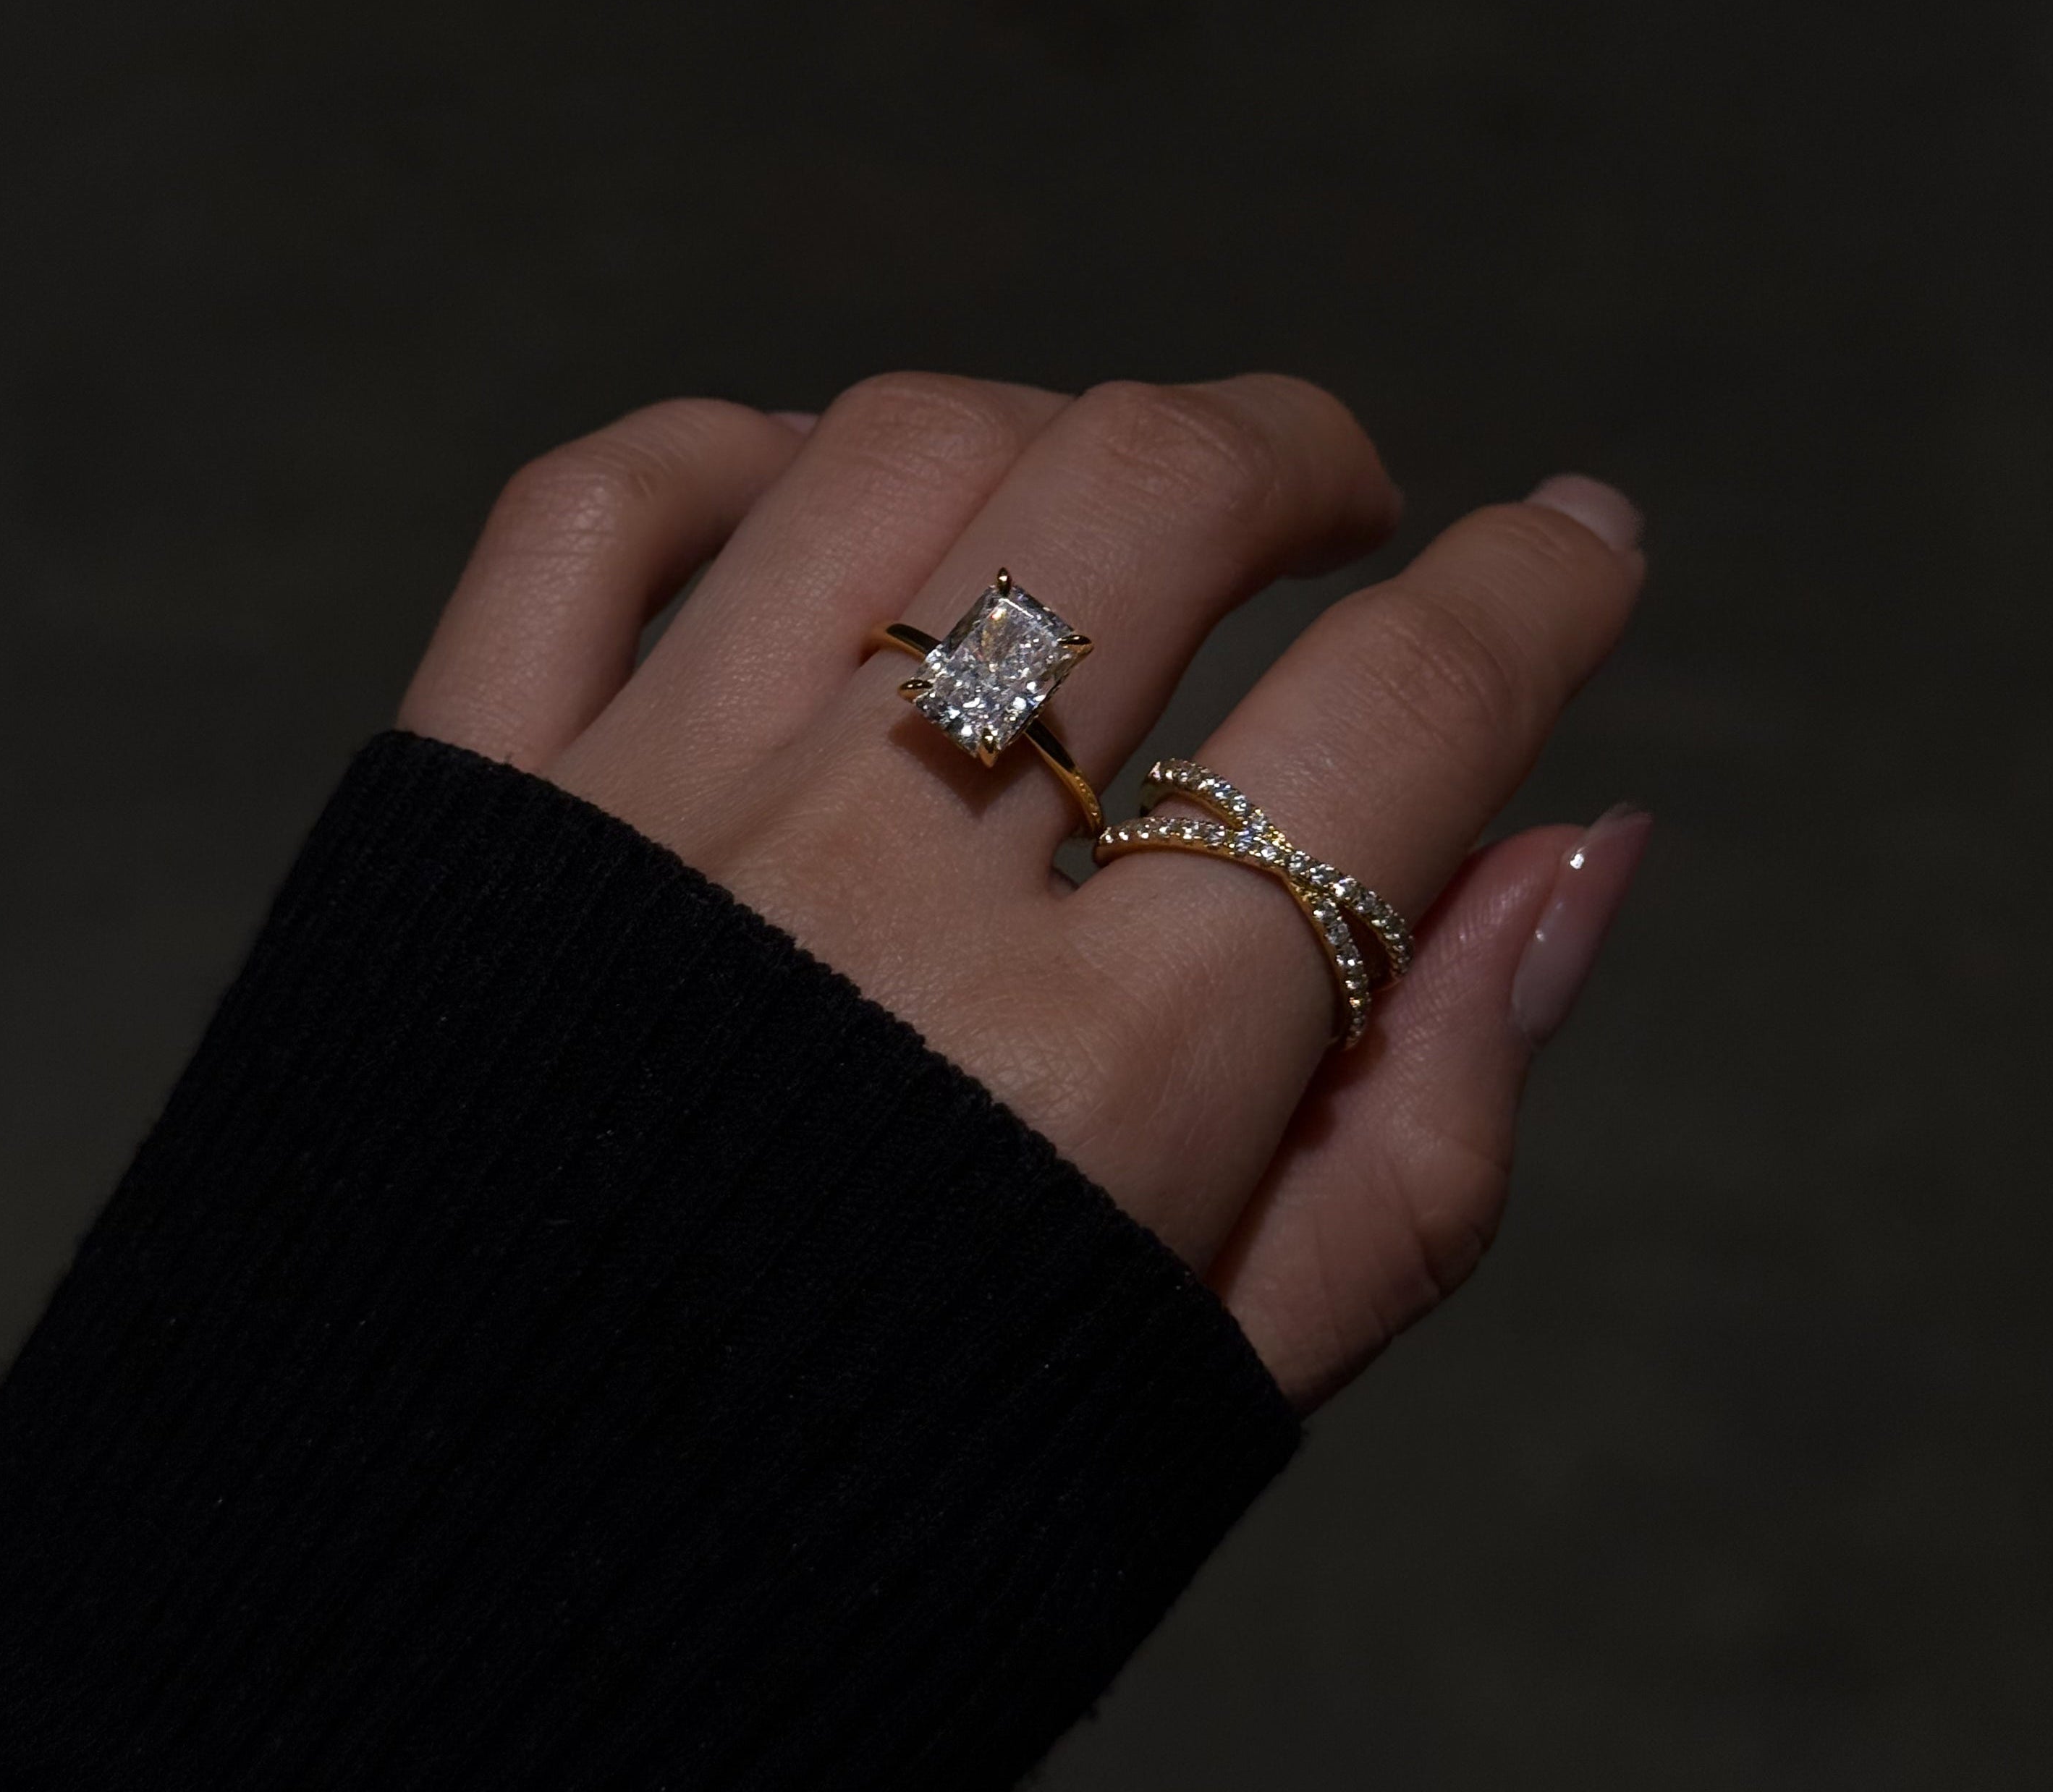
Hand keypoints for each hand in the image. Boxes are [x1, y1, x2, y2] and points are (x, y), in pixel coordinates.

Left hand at [398, 375, 1647, 1407]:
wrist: (467, 1611)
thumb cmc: (882, 1505)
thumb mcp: (1216, 1370)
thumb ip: (1430, 1119)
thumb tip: (1585, 845)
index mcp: (1101, 1078)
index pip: (1398, 723)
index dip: (1539, 592)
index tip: (1584, 540)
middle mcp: (874, 899)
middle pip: (1146, 501)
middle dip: (1297, 452)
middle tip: (1341, 503)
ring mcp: (652, 819)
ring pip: (899, 461)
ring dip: (1050, 441)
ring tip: (1097, 522)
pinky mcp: (468, 802)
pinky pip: (599, 510)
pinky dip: (729, 454)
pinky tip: (819, 501)